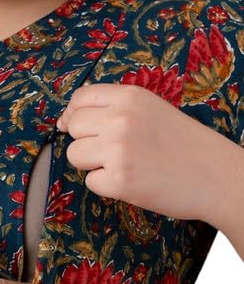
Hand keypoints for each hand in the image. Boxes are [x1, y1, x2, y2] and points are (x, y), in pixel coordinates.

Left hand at [57, 83, 222, 221]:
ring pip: (75, 155)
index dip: (73, 114)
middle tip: (110, 151)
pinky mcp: (119, 181)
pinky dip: (106, 186)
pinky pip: (90, 182)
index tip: (73, 127)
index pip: (80, 98)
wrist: (215, 176)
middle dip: (85, 141)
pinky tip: (131, 181)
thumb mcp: (152, 109)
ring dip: (92, 164)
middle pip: (74, 127)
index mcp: (130, 97)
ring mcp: (118, 150)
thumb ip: (116, 109)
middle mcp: (120, 120)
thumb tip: (68, 120)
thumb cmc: (185, 145)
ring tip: (122, 165)